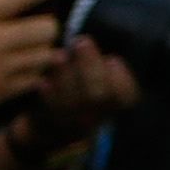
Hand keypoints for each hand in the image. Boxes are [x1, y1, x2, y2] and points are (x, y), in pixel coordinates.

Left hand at [21, 32, 137, 150]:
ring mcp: (71, 125)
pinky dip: (47, 96)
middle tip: (81, 41)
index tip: (112, 58)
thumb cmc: (78, 95)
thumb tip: (92, 36)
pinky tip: (42, 80)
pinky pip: (47, 113)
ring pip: (71, 104)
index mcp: (113, 105)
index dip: (121, 79)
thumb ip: (98, 66)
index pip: (127, 96)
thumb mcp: (96, 85)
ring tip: (58, 55)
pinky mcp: (47, 128)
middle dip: (90, 67)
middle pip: (97, 96)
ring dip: (65, 77)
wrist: (46, 132)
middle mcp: (96, 117)